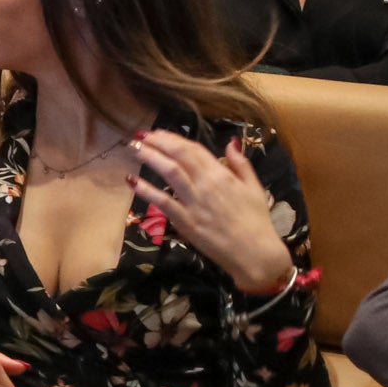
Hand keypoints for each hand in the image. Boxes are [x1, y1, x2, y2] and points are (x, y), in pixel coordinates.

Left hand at [129, 131, 295, 293]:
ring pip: (169, 173)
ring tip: (134, 147)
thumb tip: (231, 142)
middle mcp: (206, 185)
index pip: (194, 150)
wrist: (255, 253)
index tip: (159, 133)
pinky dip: (146, 190)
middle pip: (179, 156)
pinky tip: (131, 180)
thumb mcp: (254, 187)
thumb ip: (241, 164)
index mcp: (222, 175)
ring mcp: (194, 203)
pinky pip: (162, 202)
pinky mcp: (185, 221)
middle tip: (141, 135)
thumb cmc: (256, 221)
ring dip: (150, 157)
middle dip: (158, 142)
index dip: (174, 139)